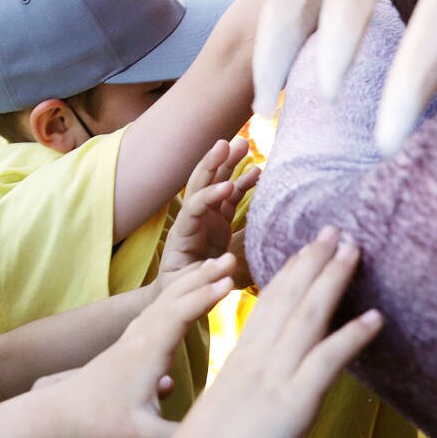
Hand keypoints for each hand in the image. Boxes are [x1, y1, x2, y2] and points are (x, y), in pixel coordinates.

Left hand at [44, 254, 241, 437]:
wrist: (61, 413)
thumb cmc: (99, 424)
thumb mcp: (141, 437)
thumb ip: (178, 437)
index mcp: (145, 355)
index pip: (178, 316)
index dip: (205, 297)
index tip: (231, 282)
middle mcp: (138, 339)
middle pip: (173, 298)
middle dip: (203, 276)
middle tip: (231, 257)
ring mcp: (132, 338)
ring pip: (164, 301)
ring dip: (191, 281)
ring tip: (215, 266)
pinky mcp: (129, 343)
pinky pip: (156, 310)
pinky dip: (177, 295)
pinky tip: (186, 291)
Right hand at [147, 229, 382, 437]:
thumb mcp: (221, 421)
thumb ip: (241, 404)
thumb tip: (253, 410)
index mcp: (238, 363)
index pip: (266, 307)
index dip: (288, 276)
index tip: (304, 252)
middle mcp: (256, 360)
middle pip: (288, 298)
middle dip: (313, 261)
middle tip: (334, 230)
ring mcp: (274, 377)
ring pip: (309, 315)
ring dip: (334, 278)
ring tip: (354, 248)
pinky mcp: (293, 402)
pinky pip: (327, 359)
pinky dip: (353, 336)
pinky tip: (376, 318)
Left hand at [160, 136, 258, 282]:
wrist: (180, 294)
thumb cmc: (184, 291)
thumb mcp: (191, 286)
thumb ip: (209, 275)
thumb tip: (228, 265)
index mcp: (183, 234)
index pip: (194, 207)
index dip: (209, 196)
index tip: (227, 187)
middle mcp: (193, 219)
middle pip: (200, 184)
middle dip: (212, 163)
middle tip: (226, 143)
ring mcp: (207, 218)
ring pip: (217, 184)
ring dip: (228, 164)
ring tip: (242, 144)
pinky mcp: (218, 221)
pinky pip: (231, 196)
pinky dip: (242, 183)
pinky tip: (256, 170)